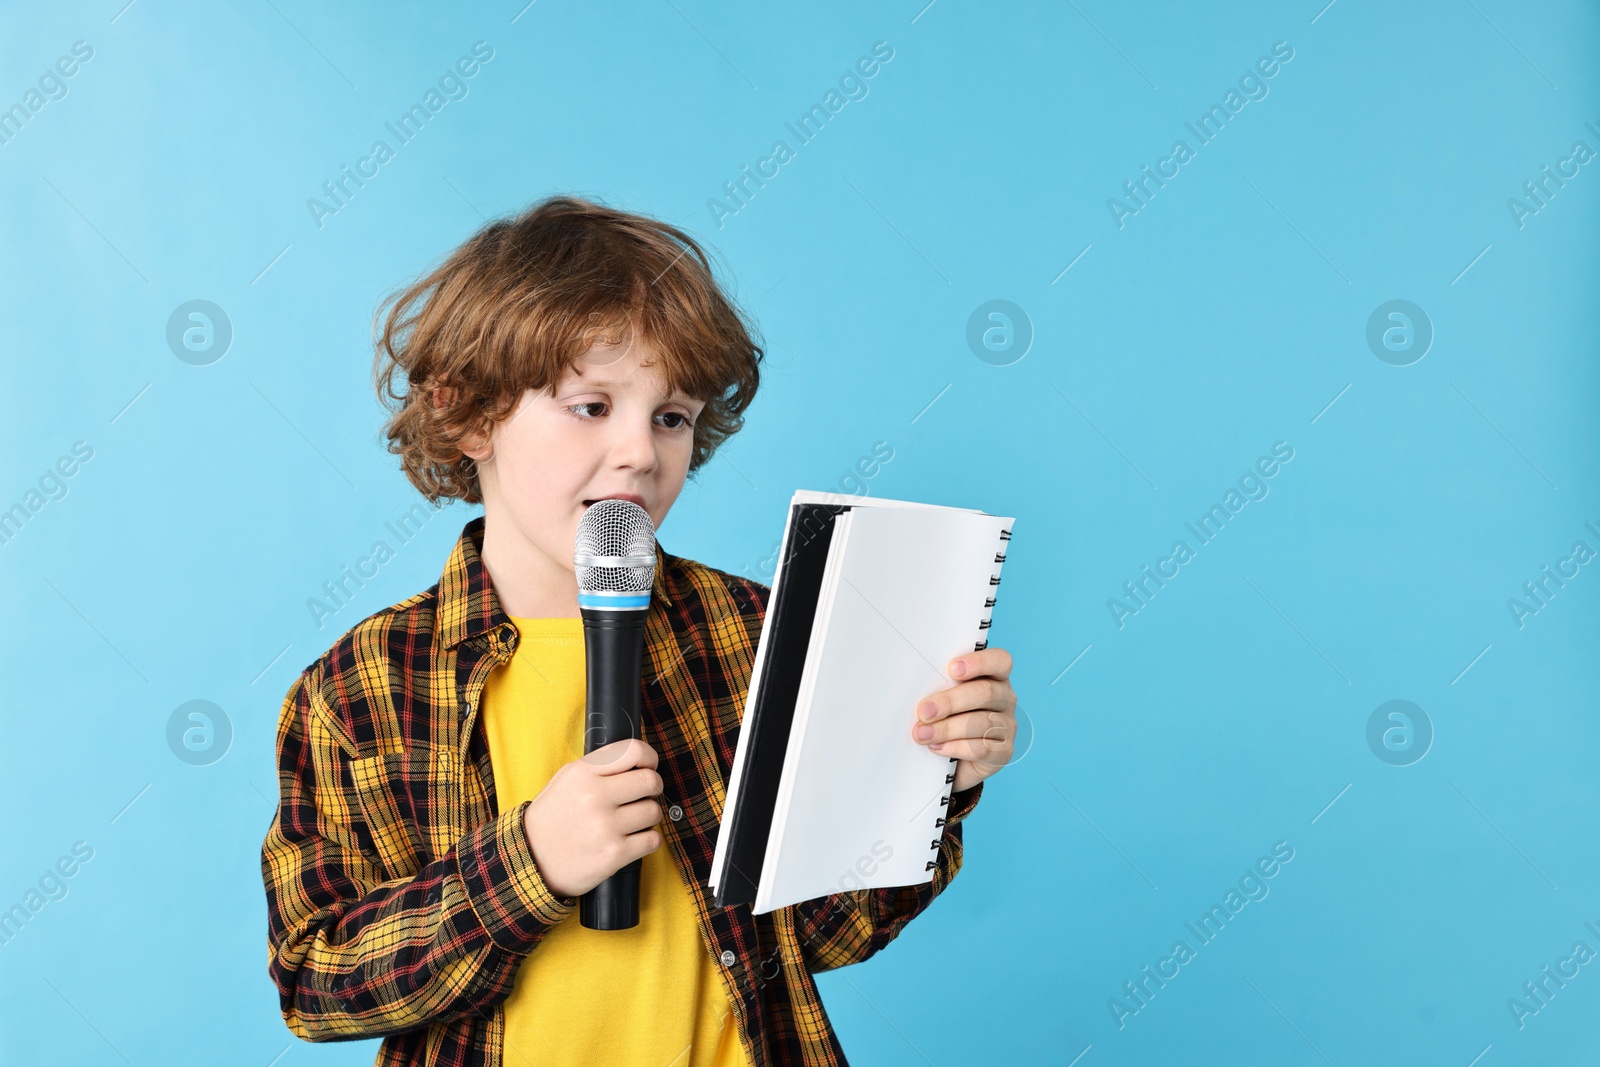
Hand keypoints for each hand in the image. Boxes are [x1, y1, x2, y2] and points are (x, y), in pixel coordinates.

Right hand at [521, 738, 664, 898]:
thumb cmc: (553, 817)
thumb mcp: (566, 779)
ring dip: (648, 817)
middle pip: (651, 781)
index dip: (649, 757)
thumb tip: (639, 760)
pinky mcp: (614, 854)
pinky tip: (633, 839)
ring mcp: (605, 827)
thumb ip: (600, 766)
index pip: (634, 750)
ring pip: (654, 812)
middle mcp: (595, 797)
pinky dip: (647, 840)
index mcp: (584, 773)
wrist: (531, 859)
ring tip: (631, 821)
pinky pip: (652, 840)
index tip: (648, 767)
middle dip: (652, 788)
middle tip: (642, 796)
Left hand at [911, 647, 1016, 793]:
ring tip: (922, 734)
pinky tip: (937, 747)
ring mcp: (1008, 725)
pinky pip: (982, 748)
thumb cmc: (947, 717)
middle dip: (950, 702)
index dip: (978, 662)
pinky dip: (956, 747)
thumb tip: (921, 696)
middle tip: (924, 711)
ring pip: (981, 723)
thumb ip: (938, 689)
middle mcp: (1005, 698)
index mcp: (994, 676)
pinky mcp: (1004, 751)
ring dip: (947, 728)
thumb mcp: (943, 698)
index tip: (951, 669)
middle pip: (986, 692)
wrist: (954, 759)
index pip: (999, 661)